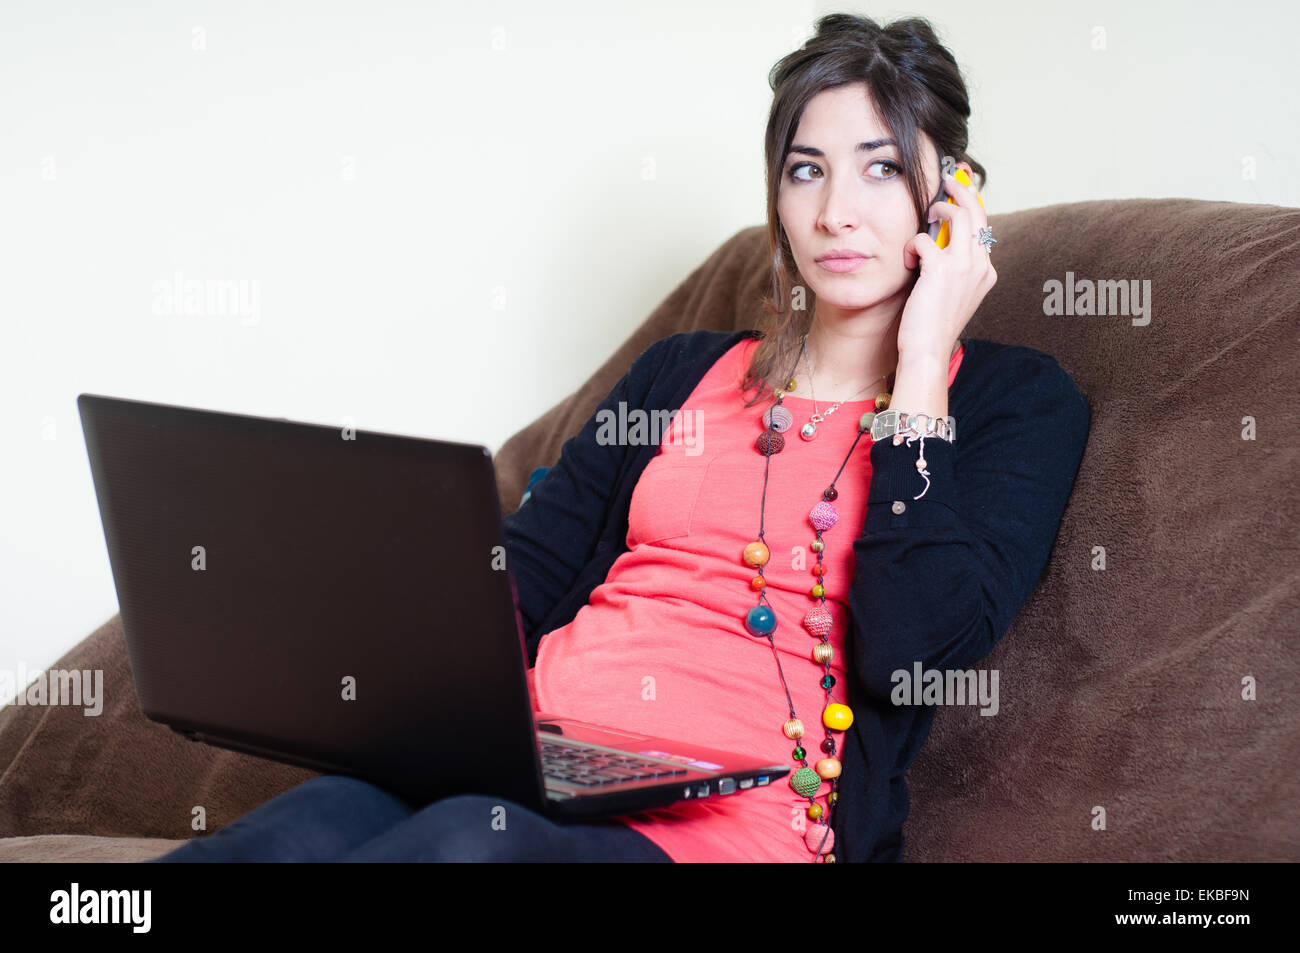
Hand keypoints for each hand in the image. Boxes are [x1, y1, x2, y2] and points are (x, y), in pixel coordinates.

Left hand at [898, 168, 996, 360]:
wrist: (927, 352)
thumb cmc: (931, 326)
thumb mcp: (950, 293)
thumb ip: (951, 268)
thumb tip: (936, 240)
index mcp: (986, 271)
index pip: (983, 227)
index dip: (972, 204)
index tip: (959, 190)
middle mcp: (981, 265)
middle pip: (978, 212)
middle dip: (962, 189)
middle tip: (947, 179)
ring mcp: (965, 266)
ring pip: (959, 215)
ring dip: (939, 207)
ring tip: (927, 211)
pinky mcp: (942, 270)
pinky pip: (925, 238)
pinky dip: (913, 244)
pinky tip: (908, 260)